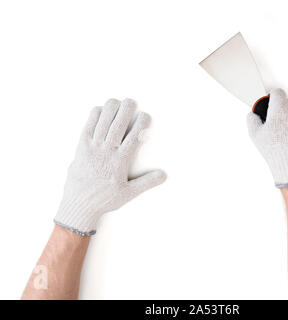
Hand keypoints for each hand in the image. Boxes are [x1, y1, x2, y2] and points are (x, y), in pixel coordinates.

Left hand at [54, 98, 166, 235]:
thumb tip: (164, 175)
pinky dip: (93, 117)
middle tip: (131, 101)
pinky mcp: (80, 148)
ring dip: (109, 110)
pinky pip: (87, 128)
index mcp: (119, 162)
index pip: (133, 138)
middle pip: (117, 126)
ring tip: (116, 101)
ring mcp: (92, 149)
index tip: (145, 116)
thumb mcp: (128, 193)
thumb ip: (147, 182)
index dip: (140, 125)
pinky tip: (99, 110)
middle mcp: (106, 152)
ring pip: (102, 124)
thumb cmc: (104, 200)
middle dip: (125, 111)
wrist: (79, 205)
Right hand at [247, 89, 287, 187]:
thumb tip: (252, 115)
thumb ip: (252, 119)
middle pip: (287, 104)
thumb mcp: (255, 134)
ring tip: (285, 137)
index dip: (271, 97)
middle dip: (281, 111)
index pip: (277, 92)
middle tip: (274, 126)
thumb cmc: (275, 149)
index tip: (269, 103)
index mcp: (280, 107)